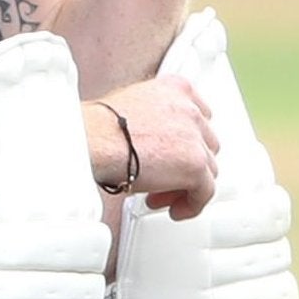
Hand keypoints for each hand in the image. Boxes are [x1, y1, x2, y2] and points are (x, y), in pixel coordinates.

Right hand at [92, 75, 218, 218]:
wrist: (91, 139)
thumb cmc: (96, 128)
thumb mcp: (131, 109)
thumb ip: (153, 122)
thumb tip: (153, 146)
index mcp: (176, 89)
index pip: (198, 118)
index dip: (185, 143)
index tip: (172, 156)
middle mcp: (190, 109)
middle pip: (205, 145)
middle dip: (185, 165)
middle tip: (163, 180)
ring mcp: (195, 137)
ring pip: (207, 169)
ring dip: (186, 186)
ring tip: (161, 196)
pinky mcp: (195, 164)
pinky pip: (205, 192)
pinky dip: (192, 205)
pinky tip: (174, 210)